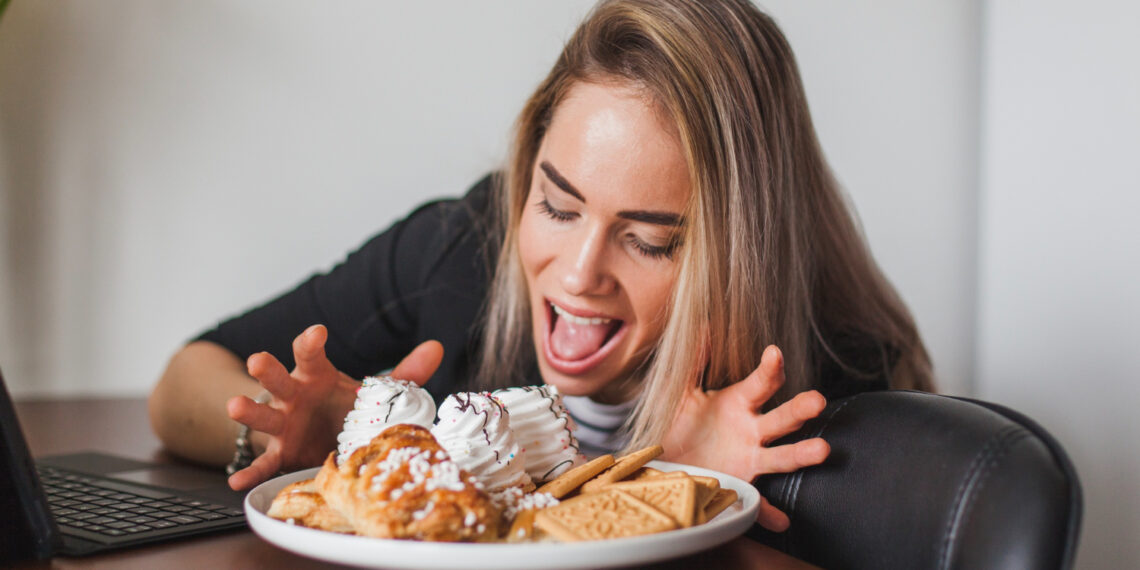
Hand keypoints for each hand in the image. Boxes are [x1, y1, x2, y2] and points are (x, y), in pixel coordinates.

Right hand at [224, 324, 443, 489]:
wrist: (319, 433)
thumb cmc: (343, 406)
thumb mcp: (375, 391)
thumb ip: (405, 373)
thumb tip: (437, 347)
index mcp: (317, 376)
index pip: (311, 354)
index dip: (311, 342)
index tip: (317, 332)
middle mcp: (294, 396)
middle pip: (278, 379)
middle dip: (267, 369)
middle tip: (257, 359)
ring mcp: (282, 424)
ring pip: (263, 415)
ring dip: (248, 411)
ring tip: (234, 406)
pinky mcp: (280, 453)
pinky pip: (264, 463)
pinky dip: (250, 472)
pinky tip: (236, 481)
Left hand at [660, 345, 828, 531]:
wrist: (669, 462)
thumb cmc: (683, 423)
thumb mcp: (683, 393)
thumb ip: (694, 363)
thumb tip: (701, 327)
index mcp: (740, 403)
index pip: (760, 383)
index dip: (769, 368)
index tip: (774, 353)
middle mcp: (752, 431)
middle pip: (781, 418)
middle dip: (799, 409)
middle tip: (817, 399)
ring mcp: (751, 459)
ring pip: (781, 456)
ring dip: (801, 454)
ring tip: (823, 450)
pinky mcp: (742, 485)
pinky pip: (759, 503)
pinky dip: (769, 513)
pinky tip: (781, 521)